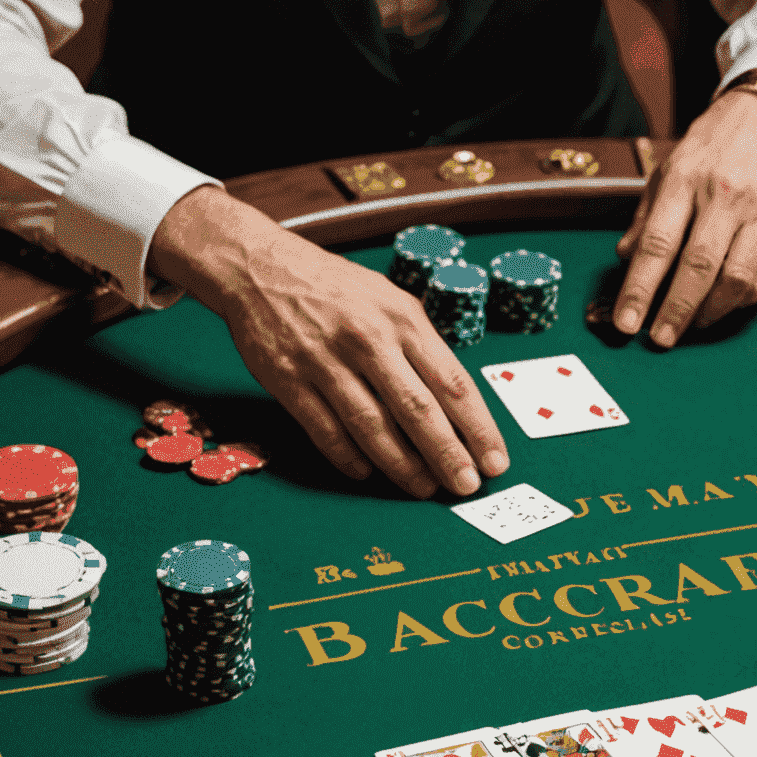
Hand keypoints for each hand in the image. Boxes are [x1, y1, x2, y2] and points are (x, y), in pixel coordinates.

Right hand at [150, 188, 508, 498]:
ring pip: (372, 427)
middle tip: (466, 487)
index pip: (453, 383)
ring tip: (423, 489)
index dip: (478, 429)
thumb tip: (460, 407)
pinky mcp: (288, 381)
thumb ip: (424, 348)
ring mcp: (325, 361)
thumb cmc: (337, 290)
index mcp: (403, 319)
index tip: (495, 461)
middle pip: (418, 410)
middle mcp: (368, 339)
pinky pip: (326, 431)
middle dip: (447, 455)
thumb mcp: (392, 301)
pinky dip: (349, 458)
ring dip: (402, 466)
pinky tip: (367, 474)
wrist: (261, 267)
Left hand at [613, 89, 756, 345]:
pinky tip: (721, 302)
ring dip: (710, 313)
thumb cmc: (709, 152)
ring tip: (691, 324)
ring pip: (737, 281)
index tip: (628, 324)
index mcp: (687, 177)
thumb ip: (646, 220)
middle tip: (660, 339)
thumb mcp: (666, 173)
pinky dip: (738, 299)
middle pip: (700, 267)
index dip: (640, 289)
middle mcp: (730, 192)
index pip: (659, 244)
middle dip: (676, 312)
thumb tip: (625, 261)